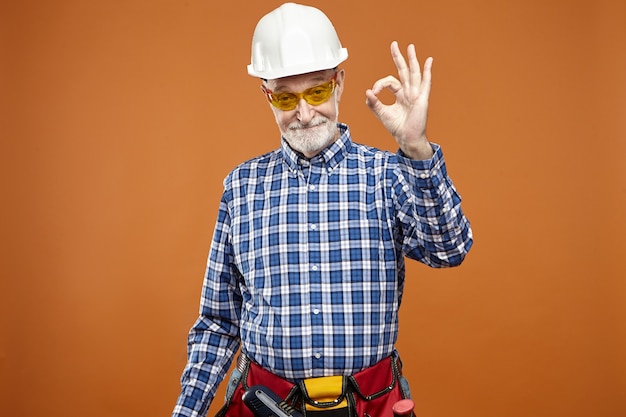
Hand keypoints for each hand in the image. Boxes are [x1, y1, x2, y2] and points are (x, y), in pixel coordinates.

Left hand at [365, 41, 433, 159]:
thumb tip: (368, 92)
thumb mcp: (382, 114)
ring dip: (412, 59)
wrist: (406, 138)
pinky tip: (428, 61)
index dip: (380, 84)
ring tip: (410, 47)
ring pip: (414, 73)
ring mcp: (416, 94)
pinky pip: (425, 83)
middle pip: (403, 70)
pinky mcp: (422, 98)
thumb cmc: (397, 127)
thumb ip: (374, 103)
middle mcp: (408, 92)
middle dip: (398, 57)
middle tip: (394, 44)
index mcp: (399, 94)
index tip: (373, 92)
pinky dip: (427, 71)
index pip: (389, 82)